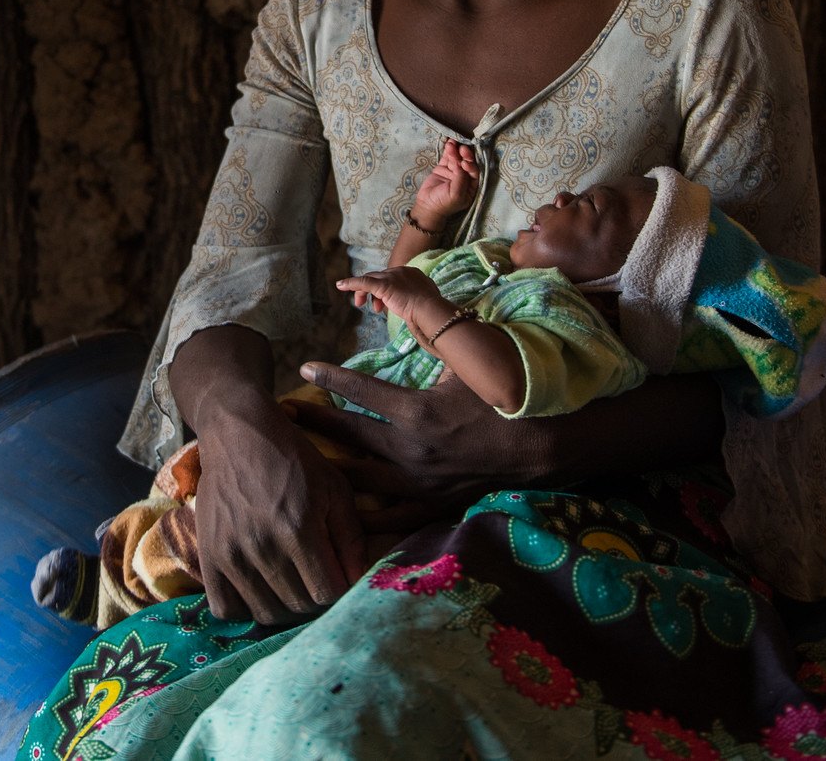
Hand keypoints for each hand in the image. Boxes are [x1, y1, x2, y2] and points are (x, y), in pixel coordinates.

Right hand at [170, 326, 368, 623]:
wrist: (237, 431)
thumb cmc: (294, 458)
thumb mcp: (335, 488)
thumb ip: (350, 538)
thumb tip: (358, 582)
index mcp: (299, 529)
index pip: (327, 594)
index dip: (339, 590)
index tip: (338, 576)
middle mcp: (263, 546)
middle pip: (298, 607)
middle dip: (314, 599)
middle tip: (315, 580)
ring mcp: (231, 553)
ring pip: (265, 613)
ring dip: (284, 607)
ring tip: (290, 585)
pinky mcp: (208, 555)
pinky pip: (224, 608)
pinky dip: (244, 609)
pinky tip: (257, 590)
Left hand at [291, 364, 546, 529]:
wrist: (541, 447)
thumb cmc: (505, 397)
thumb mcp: (468, 361)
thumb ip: (433, 339)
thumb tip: (406, 307)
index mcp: (418, 412)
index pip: (361, 391)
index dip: (330, 377)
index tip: (304, 368)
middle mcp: (411, 451)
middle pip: (350, 436)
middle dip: (314, 422)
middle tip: (284, 414)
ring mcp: (420, 484)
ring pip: (360, 479)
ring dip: (329, 466)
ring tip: (301, 459)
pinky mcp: (431, 505)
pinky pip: (388, 518)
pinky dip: (362, 514)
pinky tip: (338, 511)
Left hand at [334, 266, 445, 329]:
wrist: (430, 309)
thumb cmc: (431, 310)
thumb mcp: (426, 301)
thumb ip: (419, 299)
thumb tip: (420, 307)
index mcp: (411, 273)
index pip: (392, 278)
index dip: (387, 291)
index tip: (387, 303)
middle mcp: (400, 271)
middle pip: (380, 278)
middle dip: (374, 292)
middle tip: (374, 307)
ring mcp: (391, 277)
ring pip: (370, 280)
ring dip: (364, 293)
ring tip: (362, 304)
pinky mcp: (383, 285)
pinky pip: (363, 282)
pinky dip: (350, 283)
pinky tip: (340, 285)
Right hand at [411, 139, 478, 228]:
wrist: (427, 206)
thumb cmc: (444, 203)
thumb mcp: (456, 194)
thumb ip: (461, 178)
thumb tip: (461, 162)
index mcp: (471, 186)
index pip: (475, 172)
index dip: (471, 165)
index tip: (464, 162)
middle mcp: (464, 177)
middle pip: (467, 162)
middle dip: (465, 155)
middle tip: (462, 148)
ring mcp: (453, 171)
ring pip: (457, 158)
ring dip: (456, 150)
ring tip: (452, 144)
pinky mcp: (444, 168)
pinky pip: (447, 157)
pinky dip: (448, 149)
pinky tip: (449, 142)